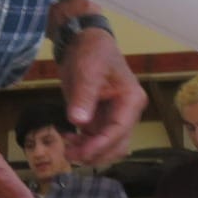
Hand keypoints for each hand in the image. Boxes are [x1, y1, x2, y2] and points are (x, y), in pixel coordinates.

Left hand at [59, 29, 146, 164]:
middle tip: (70, 155)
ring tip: (66, 148)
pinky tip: (68, 139)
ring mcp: (114, 116)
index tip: (81, 154)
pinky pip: (96, 140)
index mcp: (131, 100)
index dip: (100, 145)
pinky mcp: (101, 118)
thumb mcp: (87, 71)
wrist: (82, 41)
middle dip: (96, 153)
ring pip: (107, 146)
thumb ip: (84, 97)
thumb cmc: (91, 51)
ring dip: (89, 152)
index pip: (119, 131)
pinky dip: (83, 145)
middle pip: (117, 145)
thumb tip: (79, 122)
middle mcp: (127, 112)